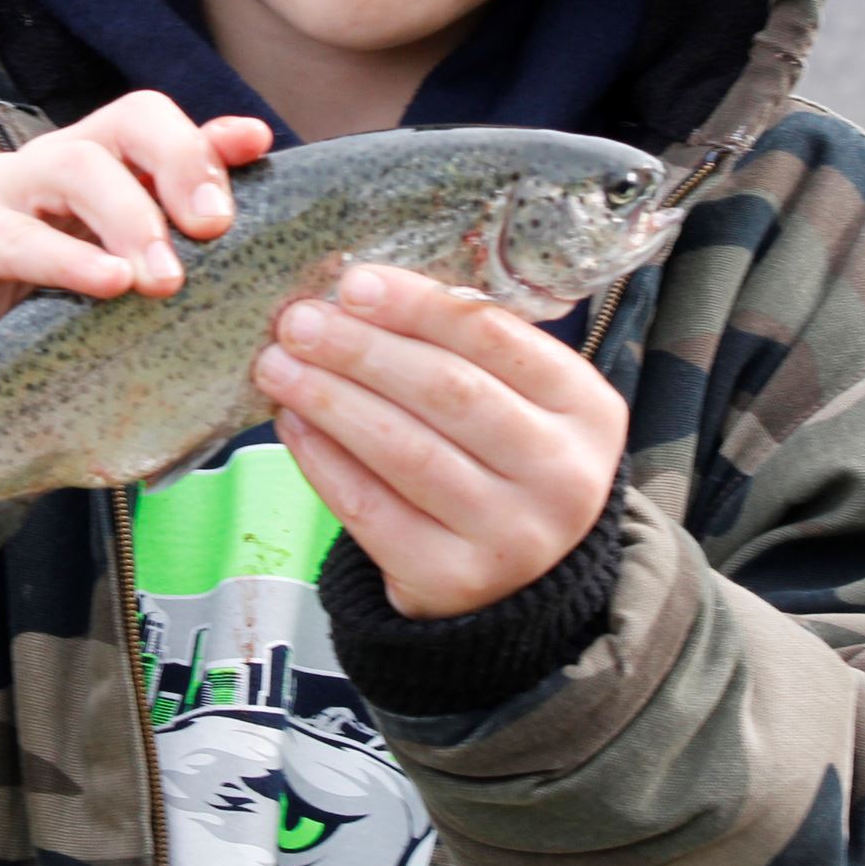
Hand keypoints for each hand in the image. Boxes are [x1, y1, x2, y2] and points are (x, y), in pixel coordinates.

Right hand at [0, 91, 273, 350]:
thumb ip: (173, 222)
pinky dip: (67, 259)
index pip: (154, 120)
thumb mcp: (117, 264)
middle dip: (179, 165)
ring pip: (75, 167)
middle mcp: (55, 159)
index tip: (256, 148)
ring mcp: (2, 190)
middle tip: (213, 231)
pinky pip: (15, 236)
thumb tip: (247, 168)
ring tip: (164, 279)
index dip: (205, 135)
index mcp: (99, 160)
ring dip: (130, 219)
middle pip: (126, 121)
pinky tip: (106, 284)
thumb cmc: (43, 296)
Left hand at [254, 264, 626, 620]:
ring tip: (277, 367)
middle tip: (297, 322)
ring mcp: (511, 535)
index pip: (494, 338)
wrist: (521, 581)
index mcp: (586, 409)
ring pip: (405, 451)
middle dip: (362, 350)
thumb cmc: (504, 461)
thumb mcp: (520, 400)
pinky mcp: (452, 579)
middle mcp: (562, 475)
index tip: (352, 284)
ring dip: (331, 400)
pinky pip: (372, 510)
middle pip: (448, 392)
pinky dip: (324, 461)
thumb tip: (358, 296)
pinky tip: (293, 424)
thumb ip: (463, 347)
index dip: (416, 306)